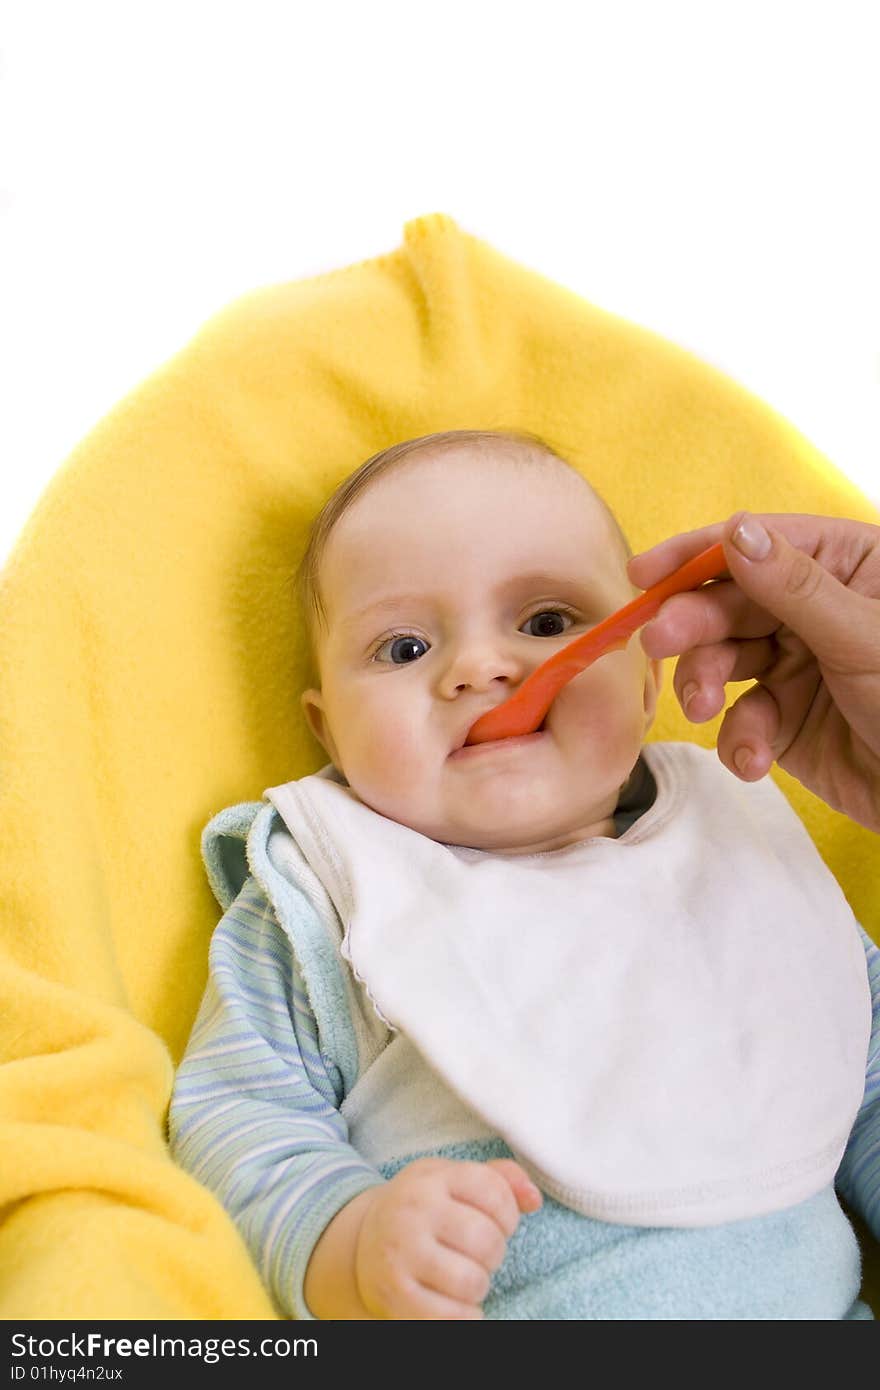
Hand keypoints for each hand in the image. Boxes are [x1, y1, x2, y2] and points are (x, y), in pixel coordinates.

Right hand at [352, 1156, 540, 1318]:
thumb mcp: (451, 1179)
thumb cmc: (423, 1208)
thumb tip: (534, 1198)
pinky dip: (466, 1316)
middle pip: (487, 1240)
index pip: (494, 1190)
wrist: (361, 1241)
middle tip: (479, 1255)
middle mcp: (413, 1211)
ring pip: (472, 1282)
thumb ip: (498, 1178)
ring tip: (467, 1278)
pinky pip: (452, 1318)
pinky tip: (458, 1304)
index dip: (508, 1213)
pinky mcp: (394, 1295)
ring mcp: (401, 1254)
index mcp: (431, 1178)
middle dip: (494, 1253)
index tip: (498, 1222)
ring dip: (479, 1286)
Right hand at [627, 512, 879, 832]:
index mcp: (846, 565)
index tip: (644, 572)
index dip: (696, 553)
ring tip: (702, 710)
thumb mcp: (864, 636)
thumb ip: (794, 586)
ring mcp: (796, 664)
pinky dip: (738, 740)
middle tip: (658, 643)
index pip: (760, 542)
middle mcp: (814, 609)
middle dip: (692, 625)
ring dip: (704, 685)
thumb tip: (736, 531)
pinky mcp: (784, 721)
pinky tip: (754, 760)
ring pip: (723, 661)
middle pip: (729, 602)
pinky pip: (740, 720)